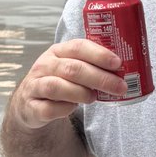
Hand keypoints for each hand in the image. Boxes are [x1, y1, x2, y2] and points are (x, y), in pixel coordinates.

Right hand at [8, 39, 126, 131]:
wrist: (29, 102)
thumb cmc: (60, 81)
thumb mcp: (71, 67)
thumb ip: (92, 66)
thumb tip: (126, 71)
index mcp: (57, 51)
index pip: (78, 47)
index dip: (99, 54)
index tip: (118, 63)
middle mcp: (44, 65)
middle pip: (72, 68)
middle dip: (100, 78)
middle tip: (120, 87)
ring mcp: (35, 85)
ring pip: (57, 86)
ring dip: (80, 93)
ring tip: (94, 98)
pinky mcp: (31, 107)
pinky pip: (49, 108)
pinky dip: (64, 109)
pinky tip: (73, 108)